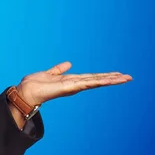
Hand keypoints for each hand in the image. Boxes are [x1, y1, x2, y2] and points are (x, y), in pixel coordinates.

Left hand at [16, 61, 132, 107]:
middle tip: (129, 77)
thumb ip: (58, 69)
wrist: (26, 91)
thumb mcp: (49, 73)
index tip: (117, 74)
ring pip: (96, 82)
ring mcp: (73, 87)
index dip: (104, 76)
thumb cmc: (35, 84)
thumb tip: (68, 64)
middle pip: (97, 80)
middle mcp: (74, 85)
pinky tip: (108, 80)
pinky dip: (97, 81)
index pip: (91, 77)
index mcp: (71, 80)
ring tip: (125, 78)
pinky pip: (86, 83)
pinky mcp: (69, 88)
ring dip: (110, 80)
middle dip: (113, 79)